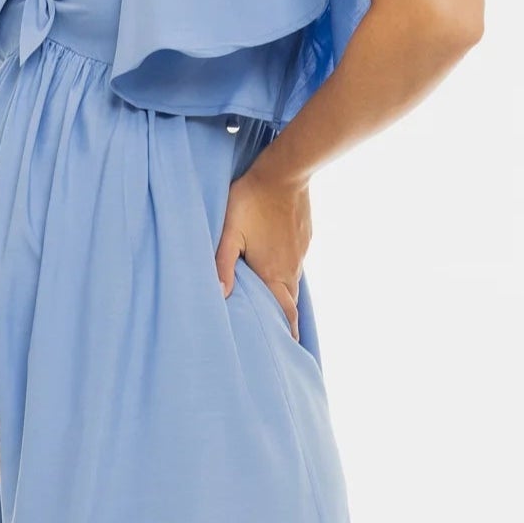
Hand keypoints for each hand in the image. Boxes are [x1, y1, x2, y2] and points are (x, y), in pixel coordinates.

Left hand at [214, 158, 311, 341]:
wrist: (285, 171)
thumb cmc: (251, 201)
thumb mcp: (229, 233)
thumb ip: (222, 265)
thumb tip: (220, 296)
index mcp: (274, 274)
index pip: (285, 314)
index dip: (287, 333)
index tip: (289, 350)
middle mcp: (291, 268)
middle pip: (289, 302)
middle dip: (285, 319)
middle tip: (280, 335)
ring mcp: (299, 252)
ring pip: (291, 282)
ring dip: (284, 296)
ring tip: (275, 305)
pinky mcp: (303, 237)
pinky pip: (294, 262)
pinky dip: (286, 272)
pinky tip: (276, 266)